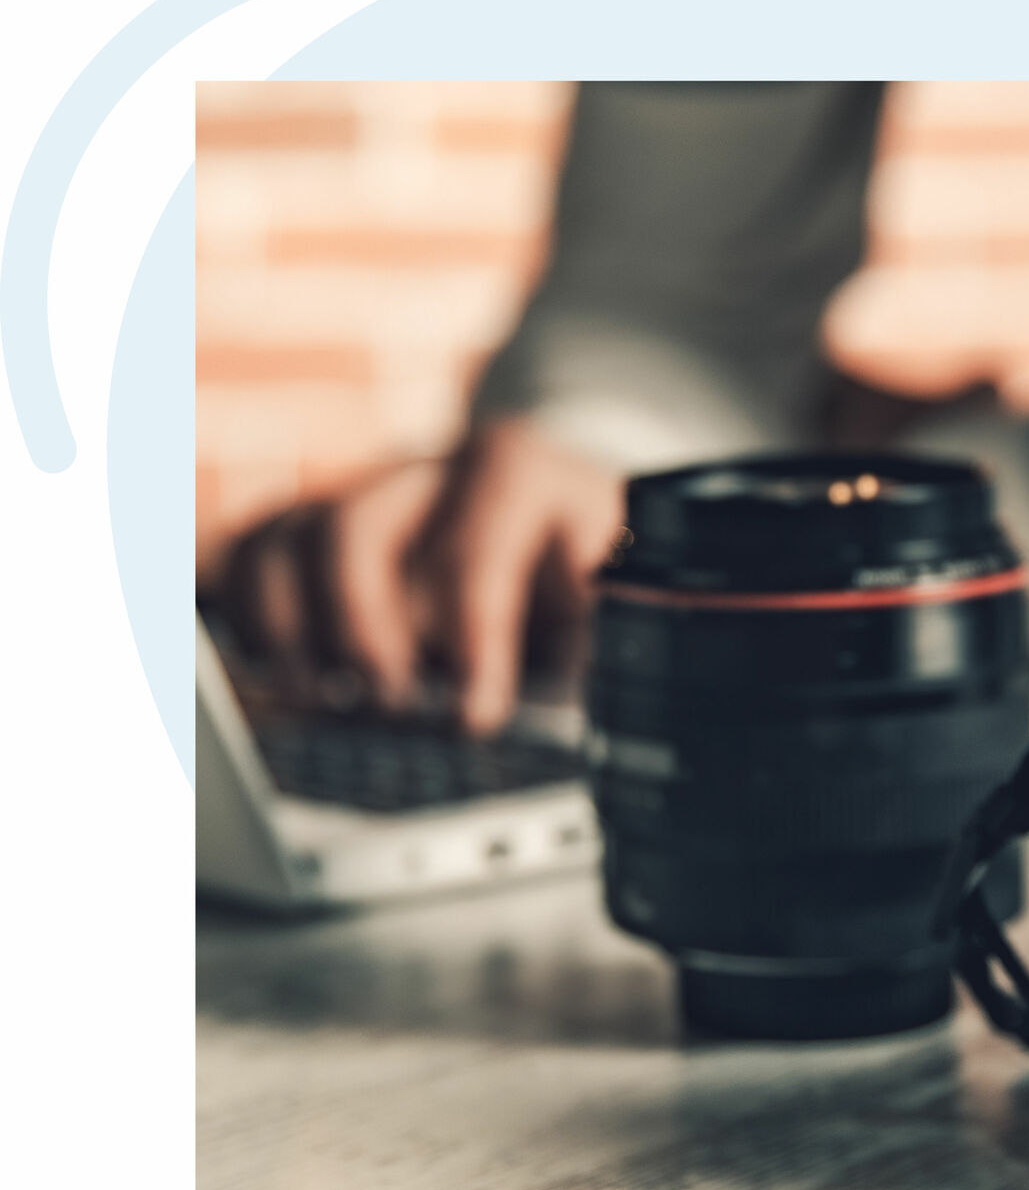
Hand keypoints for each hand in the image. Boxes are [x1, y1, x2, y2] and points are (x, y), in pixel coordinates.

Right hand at [212, 419, 621, 732]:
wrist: (566, 520)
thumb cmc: (589, 565)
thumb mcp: (621, 591)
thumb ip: (607, 633)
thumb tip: (594, 700)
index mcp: (517, 474)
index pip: (475, 544)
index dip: (470, 637)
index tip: (473, 717)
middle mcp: (429, 472)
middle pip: (355, 528)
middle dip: (363, 627)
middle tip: (391, 706)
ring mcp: (365, 494)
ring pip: (290, 537)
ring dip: (291, 624)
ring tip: (323, 698)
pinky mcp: (320, 527)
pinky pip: (252, 551)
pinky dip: (247, 609)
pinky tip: (275, 670)